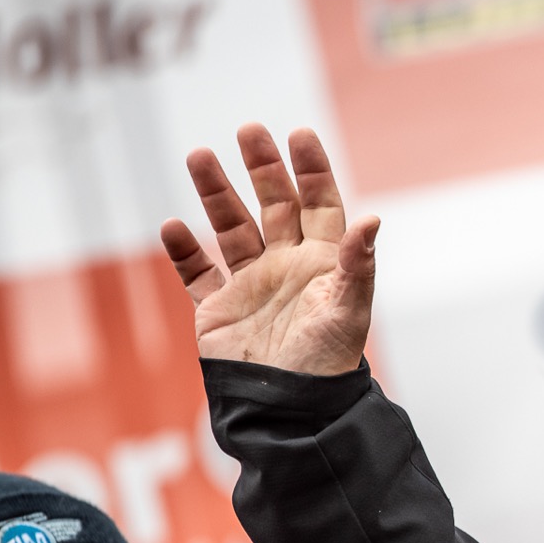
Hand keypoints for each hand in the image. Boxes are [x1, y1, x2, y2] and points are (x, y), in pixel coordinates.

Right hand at [161, 124, 378, 375]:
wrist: (291, 413)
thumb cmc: (327, 364)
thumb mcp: (347, 312)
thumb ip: (357, 266)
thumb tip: (371, 219)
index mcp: (322, 263)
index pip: (319, 205)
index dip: (311, 170)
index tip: (299, 134)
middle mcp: (286, 267)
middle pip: (274, 205)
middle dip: (263, 168)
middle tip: (249, 130)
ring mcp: (251, 286)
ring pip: (230, 228)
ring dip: (215, 194)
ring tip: (199, 156)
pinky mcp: (219, 311)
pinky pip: (196, 274)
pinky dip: (183, 252)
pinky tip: (172, 227)